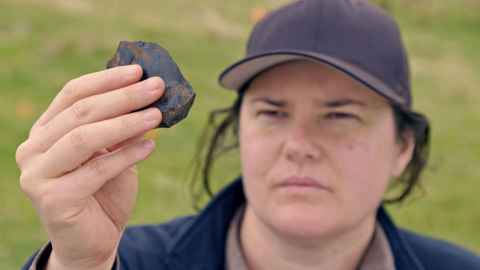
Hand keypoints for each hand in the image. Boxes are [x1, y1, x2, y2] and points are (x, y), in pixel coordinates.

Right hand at [15, 65, 163, 268]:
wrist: (93, 241)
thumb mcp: (114, 153)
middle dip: (123, 97)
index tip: (139, 70)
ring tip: (157, 114)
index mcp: (45, 131)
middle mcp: (33, 149)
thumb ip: (121, 128)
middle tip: (155, 87)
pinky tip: (151, 145)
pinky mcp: (52, 199)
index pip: (73, 94)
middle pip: (80, 113)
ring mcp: (37, 175)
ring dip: (126, 122)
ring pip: (85, 137)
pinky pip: (96, 170)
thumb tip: (147, 94)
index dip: (107, 80)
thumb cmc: (104, 193)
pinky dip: (127, 155)